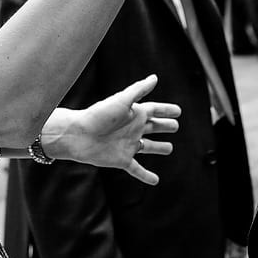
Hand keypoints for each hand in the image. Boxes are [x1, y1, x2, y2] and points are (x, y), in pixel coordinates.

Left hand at [47, 75, 180, 184]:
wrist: (78, 135)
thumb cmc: (99, 115)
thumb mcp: (122, 100)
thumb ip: (139, 90)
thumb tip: (154, 77)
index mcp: (134, 113)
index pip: (155, 110)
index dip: (167, 111)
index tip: (179, 111)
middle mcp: (133, 129)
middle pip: (153, 127)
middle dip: (164, 127)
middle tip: (176, 126)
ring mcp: (128, 145)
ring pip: (148, 147)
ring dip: (159, 148)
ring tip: (169, 149)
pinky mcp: (122, 160)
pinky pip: (137, 169)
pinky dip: (146, 175)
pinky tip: (155, 181)